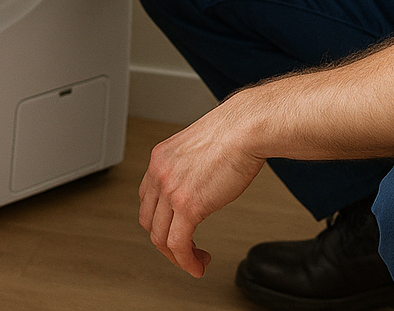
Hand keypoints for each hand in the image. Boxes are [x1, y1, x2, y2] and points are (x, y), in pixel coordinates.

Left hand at [137, 97, 265, 277]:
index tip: (176, 227)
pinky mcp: (189, 206)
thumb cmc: (234, 132)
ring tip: (194, 261)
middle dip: (165, 241)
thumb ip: (191, 166)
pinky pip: (178, 244)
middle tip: (184, 250)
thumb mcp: (199, 147)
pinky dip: (186, 261)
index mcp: (160, 158)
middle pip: (149, 220)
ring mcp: (171, 190)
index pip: (147, 198)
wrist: (246, 128)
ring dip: (176, 256)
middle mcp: (159, 173)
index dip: (160, 219)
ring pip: (159, 237)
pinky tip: (197, 265)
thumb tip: (201, 182)